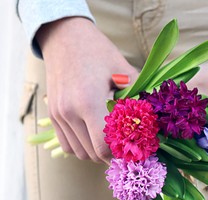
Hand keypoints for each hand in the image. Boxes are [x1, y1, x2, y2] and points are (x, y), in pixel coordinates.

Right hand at [36, 17, 137, 163]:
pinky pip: (67, 145)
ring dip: (96, 153)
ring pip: (79, 153)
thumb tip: (155, 120)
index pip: (104, 147)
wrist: (64, 36)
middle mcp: (69, 112)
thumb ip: (138, 97)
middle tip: (128, 147)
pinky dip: (82, 147)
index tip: (135, 149)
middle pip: (92, 154)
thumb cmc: (97, 51)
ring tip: (112, 141)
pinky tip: (95, 136)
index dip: (121, 153)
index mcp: (88, 102)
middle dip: (112, 155)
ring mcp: (58, 115)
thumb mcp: (123, 69)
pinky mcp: (52, 115)